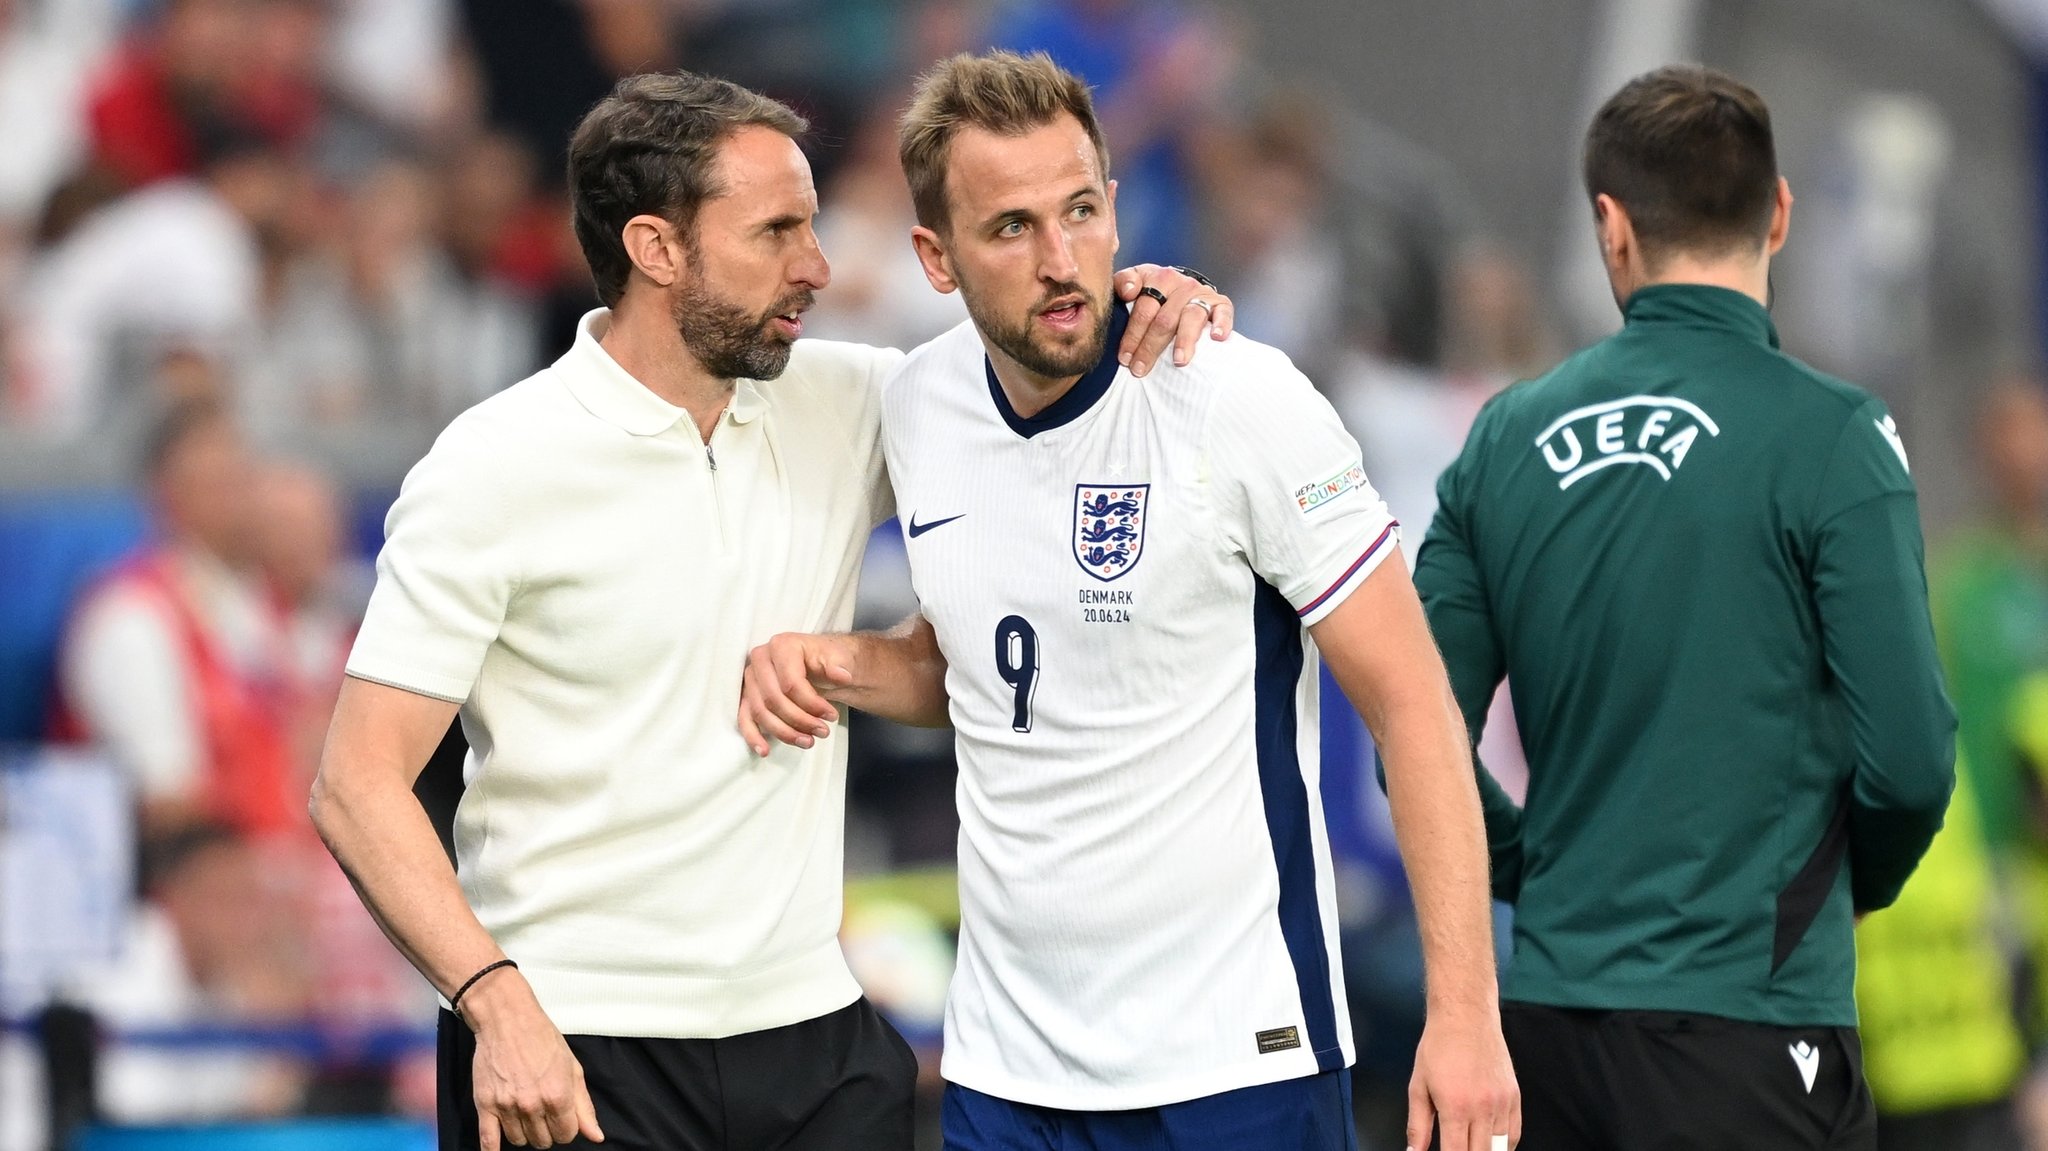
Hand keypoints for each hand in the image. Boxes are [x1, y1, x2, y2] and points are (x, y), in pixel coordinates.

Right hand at [462, 971, 603, 1148]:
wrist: (507, 1020)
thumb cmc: (542, 1039)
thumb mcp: (572, 1068)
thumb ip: (584, 1106)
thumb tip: (596, 1136)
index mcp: (558, 1096)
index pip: (567, 1135)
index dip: (566, 1127)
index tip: (562, 1115)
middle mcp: (532, 1105)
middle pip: (543, 1141)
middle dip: (546, 1130)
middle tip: (543, 1110)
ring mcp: (507, 1107)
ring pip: (519, 1141)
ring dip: (525, 1132)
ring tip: (525, 1112)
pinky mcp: (485, 1105)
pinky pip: (488, 1141)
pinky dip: (493, 1150)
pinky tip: (497, 1150)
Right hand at [740, 632, 856, 754]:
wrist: (820, 664)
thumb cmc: (827, 660)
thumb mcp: (839, 658)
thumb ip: (838, 666)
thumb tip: (842, 676)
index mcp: (781, 646)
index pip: (790, 683)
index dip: (811, 704)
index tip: (831, 716)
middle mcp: (760, 659)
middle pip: (774, 700)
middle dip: (800, 721)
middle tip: (823, 732)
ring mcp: (751, 679)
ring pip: (761, 713)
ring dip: (785, 732)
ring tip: (808, 742)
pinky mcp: (748, 696)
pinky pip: (744, 718)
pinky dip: (753, 736)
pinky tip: (764, 751)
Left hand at [1112, 264, 1233, 375]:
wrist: (1183, 286)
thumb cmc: (1155, 290)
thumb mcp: (1136, 281)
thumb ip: (1123, 282)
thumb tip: (1126, 291)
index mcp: (1157, 278)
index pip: (1143, 310)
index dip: (1132, 335)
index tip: (1124, 358)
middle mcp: (1180, 285)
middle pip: (1164, 320)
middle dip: (1150, 347)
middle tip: (1140, 369)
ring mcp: (1201, 294)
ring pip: (1191, 318)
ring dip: (1184, 340)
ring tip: (1178, 361)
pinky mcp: (1220, 303)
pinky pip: (1223, 312)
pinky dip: (1221, 324)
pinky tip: (1216, 337)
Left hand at [1408, 1005, 1518, 1150]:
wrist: (1466, 1017)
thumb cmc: (1439, 1047)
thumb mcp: (1418, 1086)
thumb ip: (1417, 1126)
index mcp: (1455, 1107)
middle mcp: (1482, 1108)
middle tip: (1457, 1149)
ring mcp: (1502, 1103)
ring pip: (1500, 1149)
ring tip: (1471, 1146)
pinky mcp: (1514, 1096)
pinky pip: (1513, 1134)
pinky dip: (1503, 1145)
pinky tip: (1489, 1144)